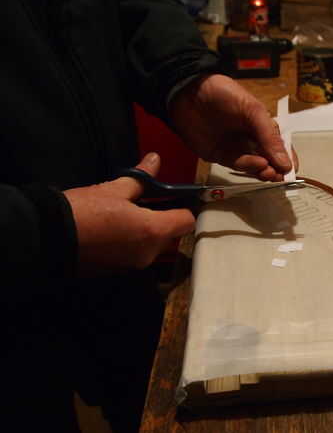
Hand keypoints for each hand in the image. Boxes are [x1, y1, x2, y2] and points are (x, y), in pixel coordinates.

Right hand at [64, 153, 194, 274]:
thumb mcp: (113, 189)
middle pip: (170, 235)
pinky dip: (130, 242)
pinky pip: (134, 254)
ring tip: (124, 215)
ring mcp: (133, 265)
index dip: (183, 208)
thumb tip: (155, 160)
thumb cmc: (83, 211)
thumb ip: (140, 178)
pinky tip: (112, 229)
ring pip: (151, 246)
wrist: (46, 240)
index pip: (186, 221)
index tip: (173, 198)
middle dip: (162, 219)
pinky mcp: (116, 271)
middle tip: (144, 203)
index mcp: (154, 231)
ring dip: (145, 231)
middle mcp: (149, 253)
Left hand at [169, 74, 297, 181]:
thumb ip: (269, 137)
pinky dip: (249, 167)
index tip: (292, 170)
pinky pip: (238, 165)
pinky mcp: (221, 156)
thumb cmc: (223, 94)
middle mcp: (251, 139)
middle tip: (280, 175)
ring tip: (270, 173)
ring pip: (255, 166)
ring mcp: (236, 148)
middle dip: (276, 169)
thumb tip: (285, 163)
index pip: (280, 146)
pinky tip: (258, 165)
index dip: (288, 158)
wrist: (187, 92)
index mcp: (262, 126)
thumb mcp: (253, 110)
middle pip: (269, 159)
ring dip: (264, 171)